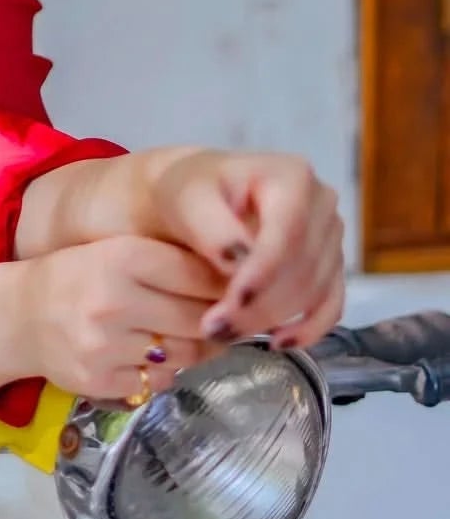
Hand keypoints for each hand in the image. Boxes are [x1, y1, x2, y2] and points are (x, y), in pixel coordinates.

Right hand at [15, 235, 228, 401]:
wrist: (18, 317)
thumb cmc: (77, 278)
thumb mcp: (116, 253)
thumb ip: (170, 263)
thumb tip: (237, 284)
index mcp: (120, 256)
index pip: (197, 274)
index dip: (224, 286)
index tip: (238, 291)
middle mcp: (112, 299)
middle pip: (197, 319)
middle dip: (217, 322)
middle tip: (228, 321)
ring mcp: (104, 345)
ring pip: (184, 354)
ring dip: (196, 349)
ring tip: (192, 338)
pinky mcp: (100, 381)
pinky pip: (158, 381)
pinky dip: (165, 371)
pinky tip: (153, 356)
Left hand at [147, 149, 344, 347]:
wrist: (198, 201)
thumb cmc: (191, 193)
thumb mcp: (187, 199)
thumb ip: (212, 227)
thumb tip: (238, 262)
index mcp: (291, 176)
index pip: (288, 232)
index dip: (264, 272)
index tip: (232, 303)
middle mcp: (321, 203)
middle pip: (303, 266)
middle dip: (260, 304)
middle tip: (215, 329)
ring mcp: (331, 236)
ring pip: (315, 291)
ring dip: (272, 319)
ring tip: (225, 334)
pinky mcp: (330, 267)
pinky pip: (331, 306)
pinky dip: (308, 329)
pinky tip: (276, 342)